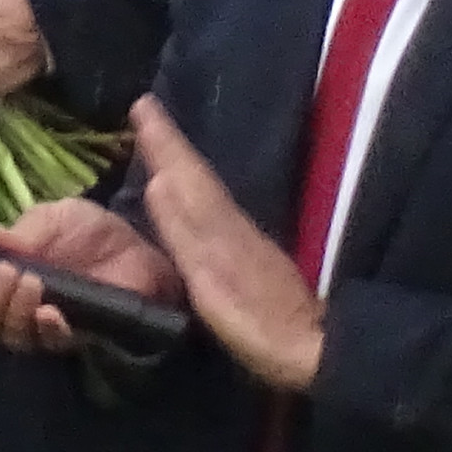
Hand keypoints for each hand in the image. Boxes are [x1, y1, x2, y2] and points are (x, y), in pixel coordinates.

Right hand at [0, 195, 183, 356]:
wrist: (143, 247)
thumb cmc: (91, 233)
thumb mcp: (58, 217)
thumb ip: (27, 230)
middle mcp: (13, 309)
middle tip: (6, 273)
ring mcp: (43, 328)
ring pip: (11, 338)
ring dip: (14, 312)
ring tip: (32, 281)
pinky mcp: (77, 340)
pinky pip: (53, 344)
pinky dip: (48, 329)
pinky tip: (51, 313)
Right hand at [124, 97, 324, 392]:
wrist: (309, 348)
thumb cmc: (256, 323)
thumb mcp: (212, 283)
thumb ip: (185, 234)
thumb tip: (159, 181)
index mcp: (217, 225)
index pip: (185, 173)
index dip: (163, 141)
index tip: (142, 103)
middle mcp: (229, 222)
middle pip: (194, 174)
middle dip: (168, 142)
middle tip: (144, 107)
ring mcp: (240, 238)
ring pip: (202, 188)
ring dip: (178, 161)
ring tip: (157, 140)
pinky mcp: (246, 256)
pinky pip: (209, 206)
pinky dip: (192, 189)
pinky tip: (185, 193)